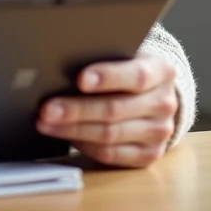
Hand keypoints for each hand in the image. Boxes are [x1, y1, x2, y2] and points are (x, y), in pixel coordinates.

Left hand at [36, 53, 177, 167]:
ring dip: (73, 130)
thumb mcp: (123, 56)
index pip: (136, 76)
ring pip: (110, 135)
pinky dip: (84, 145)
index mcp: (162, 71)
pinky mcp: (149, 154)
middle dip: (76, 110)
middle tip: (47, 109)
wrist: (153, 95)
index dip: (108, 77)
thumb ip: (101, 59)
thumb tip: (60, 66)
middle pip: (116, 109)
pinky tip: (65, 136)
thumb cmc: (126, 70)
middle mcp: (165, 103)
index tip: (80, 79)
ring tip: (46, 123)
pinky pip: (111, 154)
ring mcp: (159, 132)